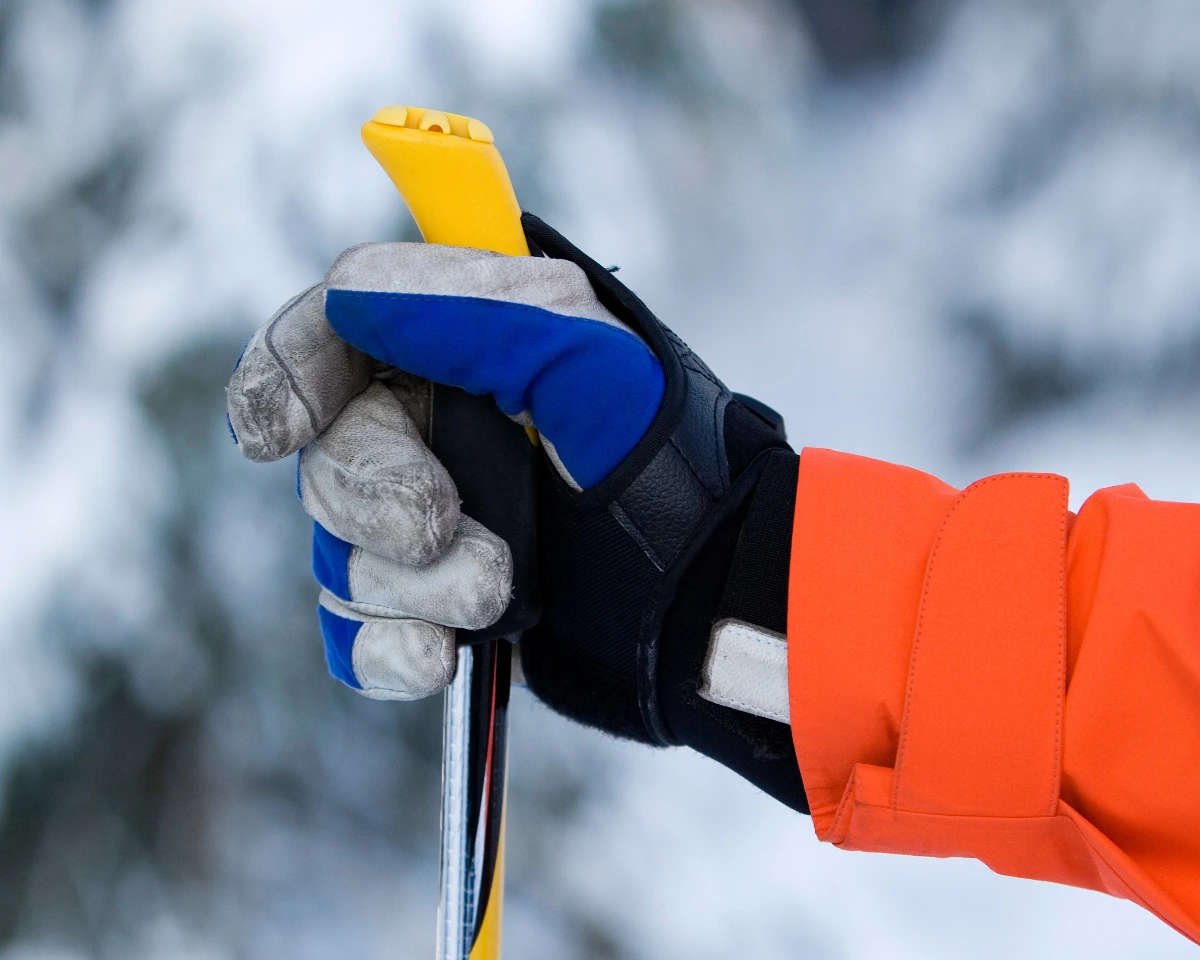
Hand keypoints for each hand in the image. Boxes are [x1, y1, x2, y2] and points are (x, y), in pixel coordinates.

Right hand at [228, 216, 805, 809]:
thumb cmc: (662, 462)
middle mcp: (436, 428)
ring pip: (341, 551)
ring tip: (500, 591)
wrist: (705, 596)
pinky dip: (390, 650)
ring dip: (413, 581)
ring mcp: (433, 521)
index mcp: (462, 347)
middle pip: (330, 453)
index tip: (276, 426)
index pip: (333, 332)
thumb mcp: (588, 360)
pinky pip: (360, 634)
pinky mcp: (439, 604)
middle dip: (379, 496)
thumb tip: (350, 296)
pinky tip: (440, 658)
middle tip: (445, 523)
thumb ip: (472, 311)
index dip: (287, 370)